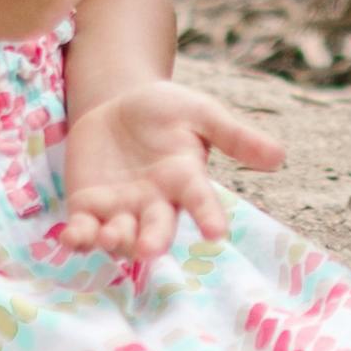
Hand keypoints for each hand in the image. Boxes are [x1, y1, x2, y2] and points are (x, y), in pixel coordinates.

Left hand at [61, 77, 283, 264]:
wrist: (117, 102)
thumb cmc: (165, 109)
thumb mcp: (200, 112)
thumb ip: (234, 135)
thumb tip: (280, 156)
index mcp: (185, 180)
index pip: (201, 201)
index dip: (208, 216)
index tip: (216, 233)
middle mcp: (154, 203)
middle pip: (156, 229)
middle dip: (152, 240)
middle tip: (148, 248)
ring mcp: (120, 208)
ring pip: (118, 235)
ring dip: (113, 239)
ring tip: (108, 235)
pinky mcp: (87, 205)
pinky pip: (83, 228)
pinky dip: (77, 236)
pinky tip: (70, 238)